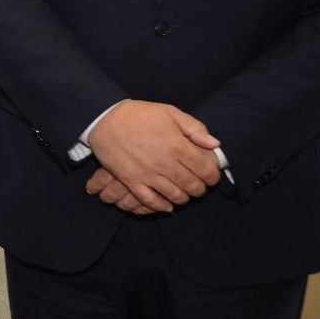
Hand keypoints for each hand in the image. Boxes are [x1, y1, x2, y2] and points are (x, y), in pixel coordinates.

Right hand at [85, 100, 220, 212]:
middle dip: (201, 188)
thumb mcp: (170, 112)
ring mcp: (147, 174)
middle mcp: (165, 163)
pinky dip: (161, 206)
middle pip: (193, 186)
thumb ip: (195, 128)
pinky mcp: (131, 180)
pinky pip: (150, 200)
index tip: (212, 175)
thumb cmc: (139, 114)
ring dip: (184, 198)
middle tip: (200, 185)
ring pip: (175, 196)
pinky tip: (167, 205)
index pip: (206, 170)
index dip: (214, 176)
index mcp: (177, 145)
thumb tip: (214, 144)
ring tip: (185, 193)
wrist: (105, 119)